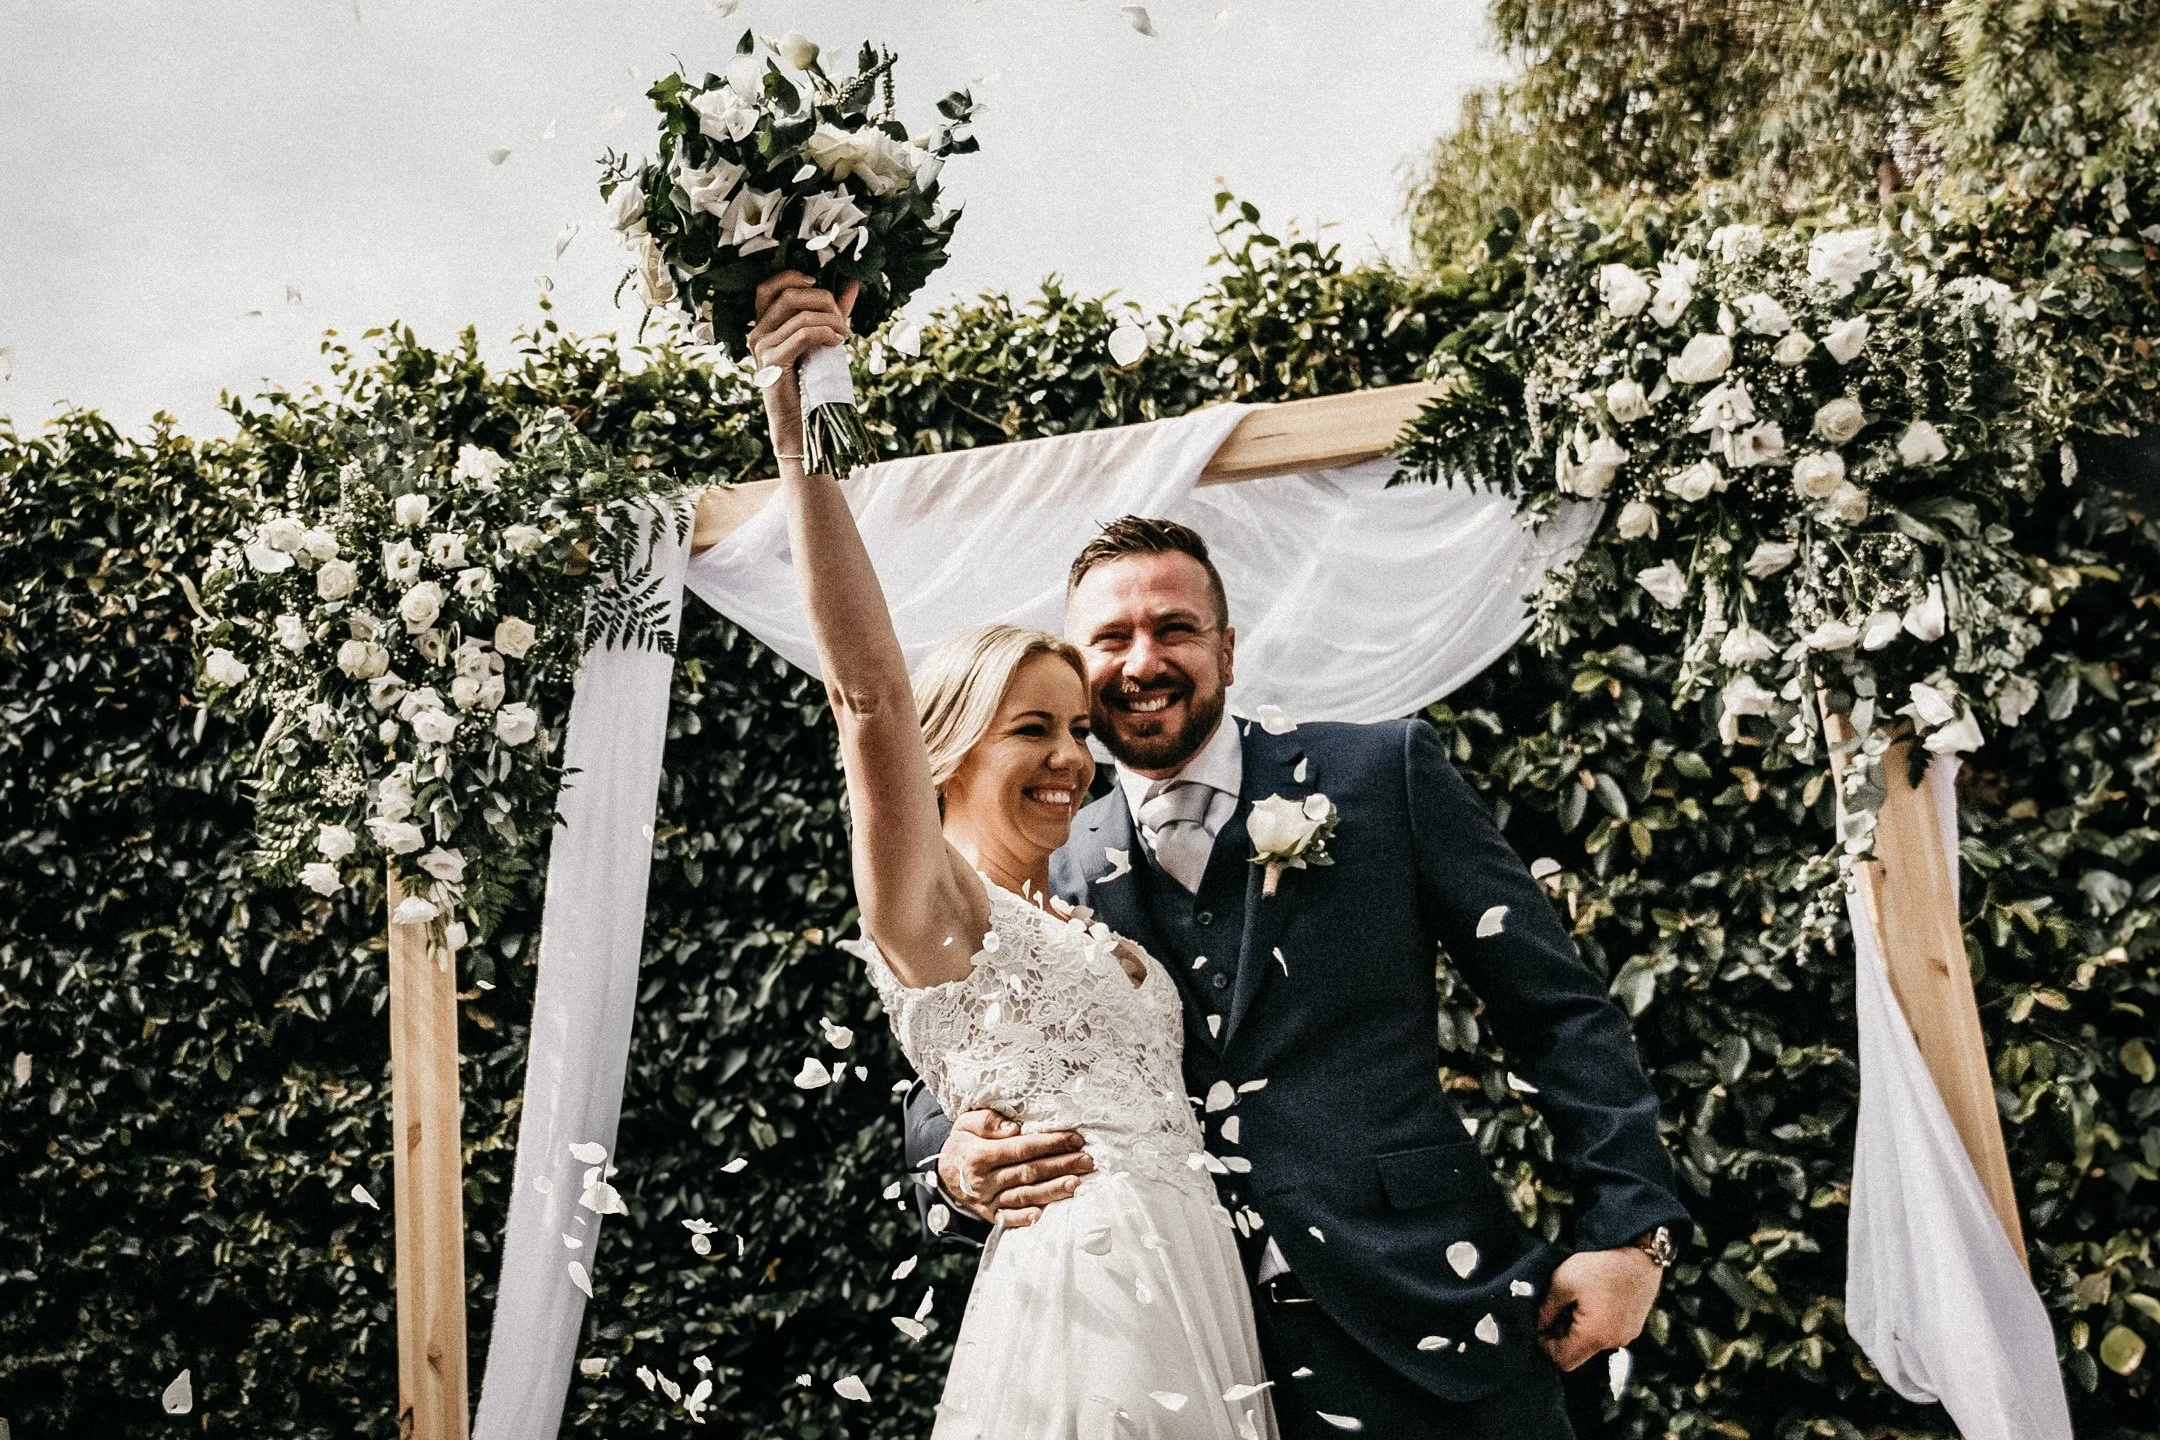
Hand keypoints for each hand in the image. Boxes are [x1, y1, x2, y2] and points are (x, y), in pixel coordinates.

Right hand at [748, 271, 859, 462]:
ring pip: (800, 315)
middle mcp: (756, 334)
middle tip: (842, 319)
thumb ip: (832, 313)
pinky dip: (826, 333)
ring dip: (831, 321)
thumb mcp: (821, 341)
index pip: (768, 288)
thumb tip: (852, 285)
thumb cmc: (811, 383)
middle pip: (789, 296)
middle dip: (823, 301)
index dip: (792, 277)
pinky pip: (803, 334)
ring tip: (846, 335)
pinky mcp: (772, 361)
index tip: (817, 282)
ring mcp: (761, 348)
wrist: (802, 423)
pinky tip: (836, 342)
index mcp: (763, 327)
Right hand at [935, 1108, 1092, 1228]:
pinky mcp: (989, 1215)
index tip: (1074, 1139)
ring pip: (1024, 1195)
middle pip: (1029, 1172)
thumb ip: (988, 1121)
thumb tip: (1014, 1127)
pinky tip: (1042, 1216)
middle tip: (1087, 1161)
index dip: (1050, 1144)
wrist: (941, 1174)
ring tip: (1076, 1183)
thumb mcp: (966, 1124)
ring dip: (1052, 1191)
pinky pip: (1008, 1219)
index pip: (1022, 1148)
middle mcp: (984, 1181)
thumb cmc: (962, 1144)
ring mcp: (987, 1200)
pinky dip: (1024, 1219)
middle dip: (1061, 1166)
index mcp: (980, 1155)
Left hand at [1536, 1245, 1662, 1370]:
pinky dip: (1595, 1327)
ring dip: (1578, 1332)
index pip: (1563, 1360)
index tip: (1541, 1326)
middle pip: (1578, 1355)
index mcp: (1594, 1335)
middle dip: (1562, 1339)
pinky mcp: (1633, 1327)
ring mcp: (1626, 1336)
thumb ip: (1547, 1309)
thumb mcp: (1563, 1282)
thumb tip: (1539, 1325)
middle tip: (1555, 1314)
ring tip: (1574, 1305)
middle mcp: (1613, 1343)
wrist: (1639, 1255)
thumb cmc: (1600, 1266)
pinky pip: (1607, 1336)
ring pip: (1592, 1346)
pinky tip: (1591, 1303)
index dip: (1546, 1345)